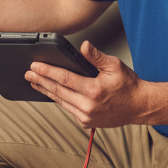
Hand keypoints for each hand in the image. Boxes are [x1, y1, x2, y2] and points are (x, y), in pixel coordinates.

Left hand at [25, 41, 148, 128]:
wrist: (139, 107)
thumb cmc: (128, 85)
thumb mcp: (115, 65)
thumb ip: (96, 56)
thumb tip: (83, 46)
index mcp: (94, 90)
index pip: (64, 78)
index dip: (47, 71)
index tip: (35, 66)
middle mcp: (88, 106)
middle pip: (58, 91)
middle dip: (41, 81)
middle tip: (28, 73)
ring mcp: (86, 116)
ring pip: (60, 101)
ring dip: (46, 91)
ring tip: (35, 82)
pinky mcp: (86, 122)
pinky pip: (68, 109)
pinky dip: (58, 100)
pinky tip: (51, 92)